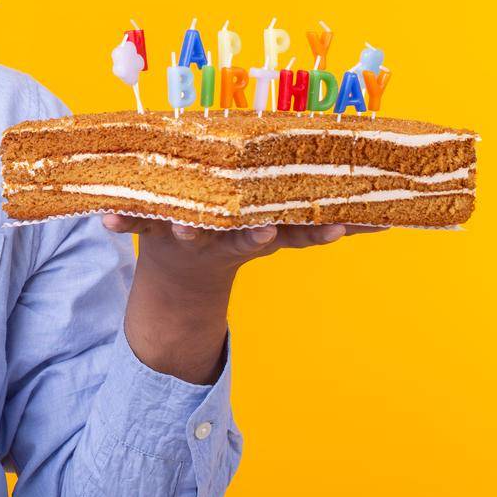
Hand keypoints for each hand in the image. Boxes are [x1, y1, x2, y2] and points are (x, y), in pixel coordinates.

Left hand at [101, 215, 387, 284]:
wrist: (180, 282)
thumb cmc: (236, 235)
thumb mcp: (281, 236)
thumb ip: (322, 226)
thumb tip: (391, 215)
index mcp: (264, 234)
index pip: (299, 233)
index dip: (319, 230)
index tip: (338, 226)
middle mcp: (230, 236)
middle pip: (246, 234)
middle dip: (253, 233)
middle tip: (263, 232)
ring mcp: (191, 232)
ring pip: (191, 228)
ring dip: (183, 226)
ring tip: (179, 226)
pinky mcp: (154, 227)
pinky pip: (137, 221)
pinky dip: (121, 221)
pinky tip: (105, 221)